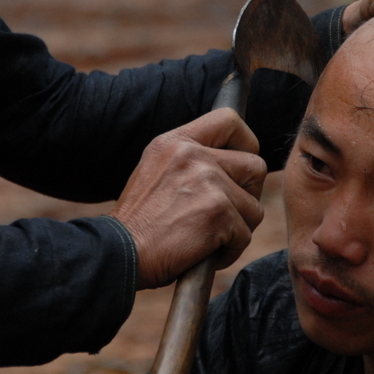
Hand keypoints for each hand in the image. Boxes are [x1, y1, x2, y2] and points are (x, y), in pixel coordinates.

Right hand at [109, 108, 267, 289]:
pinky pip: (245, 234)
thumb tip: (233, 162)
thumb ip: (190, 160)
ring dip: (237, 228)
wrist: (118, 254)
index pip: (229, 120)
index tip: (239, 167)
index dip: (246, 143)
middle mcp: (193, 155)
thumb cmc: (138, 223)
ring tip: (208, 238)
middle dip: (248, 195)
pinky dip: (230, 251)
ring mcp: (208, 182)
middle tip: (224, 214)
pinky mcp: (218, 212)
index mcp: (176, 142)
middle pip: (255, 166)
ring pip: (254, 207)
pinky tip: (204, 253)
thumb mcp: (155, 171)